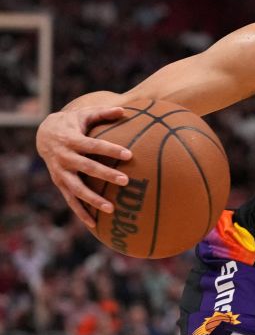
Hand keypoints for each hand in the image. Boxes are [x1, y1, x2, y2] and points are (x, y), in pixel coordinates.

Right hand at [35, 106, 132, 227]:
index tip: (129, 154)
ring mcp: (61, 173)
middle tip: (126, 181)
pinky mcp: (60, 184)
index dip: (111, 149)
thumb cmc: (72, 123)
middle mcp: (65, 158)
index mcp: (73, 140)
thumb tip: (125, 110)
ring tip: (112, 209)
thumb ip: (104, 112)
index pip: (94, 145)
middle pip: (87, 168)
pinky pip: (70, 201)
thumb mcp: (85, 114)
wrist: (44, 134)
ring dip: (93, 200)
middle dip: (106, 175)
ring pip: (77, 189)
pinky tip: (95, 225)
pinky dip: (81, 213)